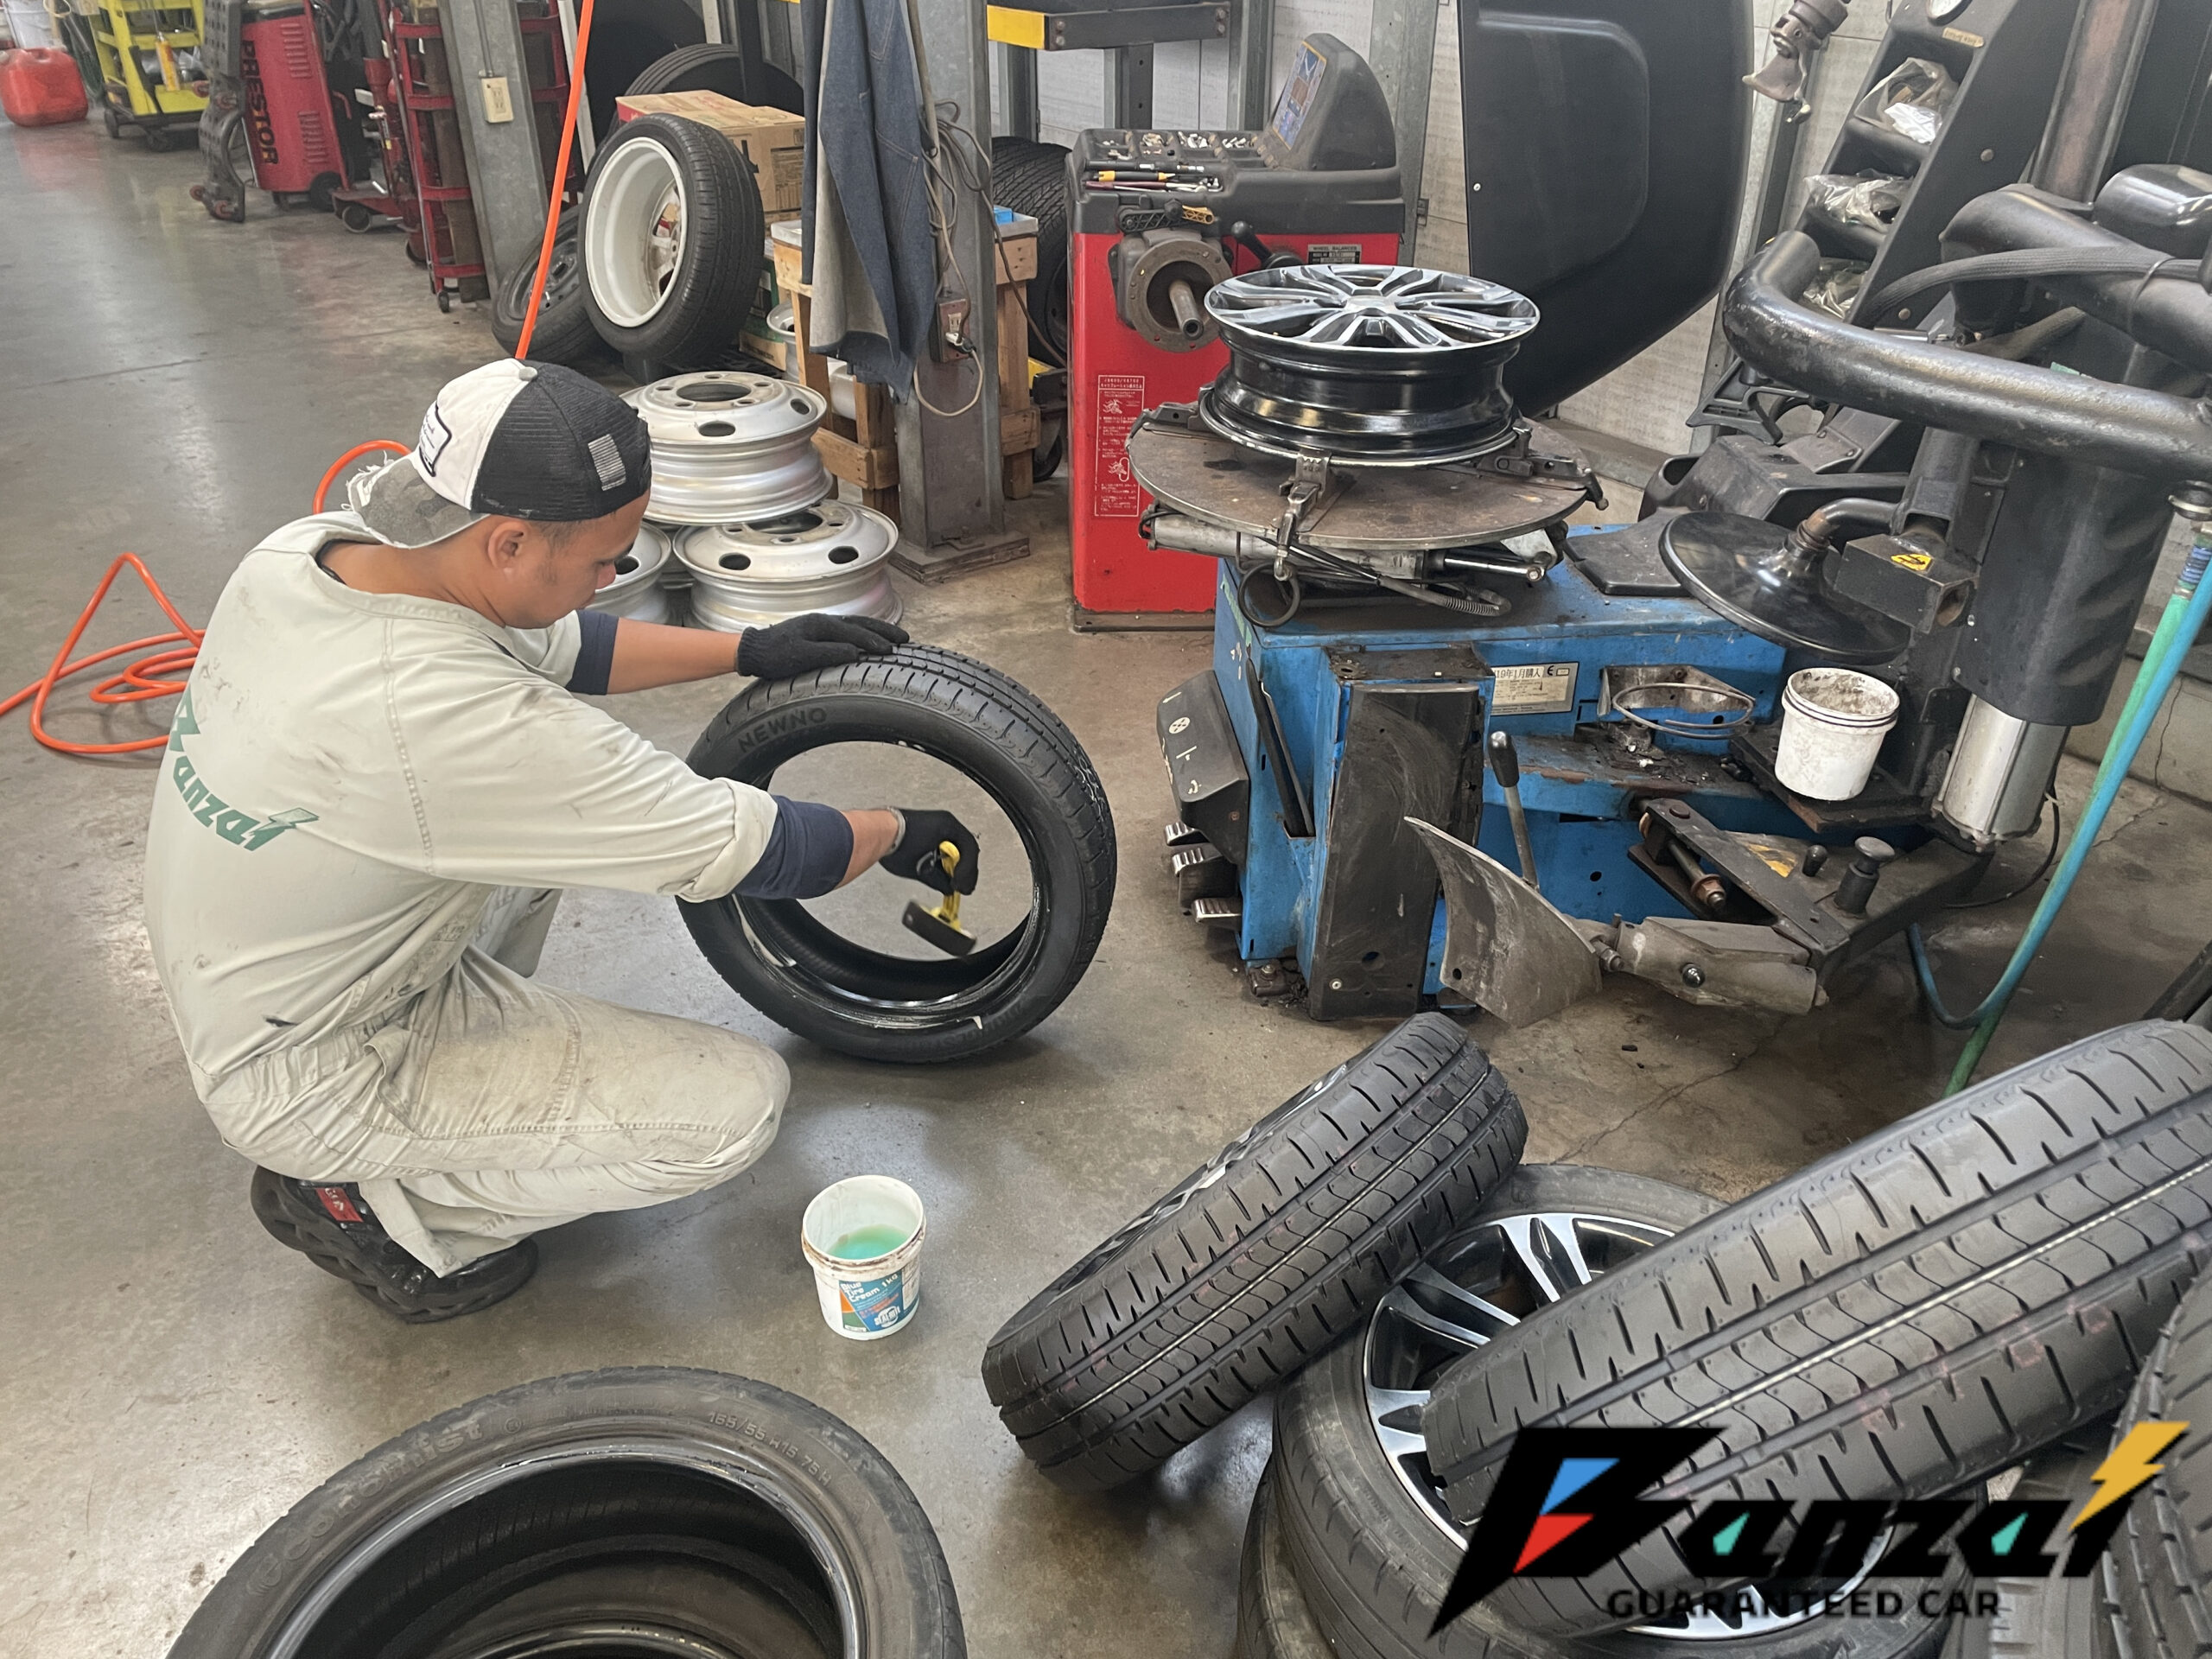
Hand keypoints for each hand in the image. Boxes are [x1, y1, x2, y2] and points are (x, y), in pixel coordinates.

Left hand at [736, 614, 907, 679]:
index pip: (855, 633)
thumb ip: (827, 653)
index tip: (892, 651)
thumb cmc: (772, 656)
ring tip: (894, 638)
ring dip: (877, 631)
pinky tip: (869, 640)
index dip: (875, 642)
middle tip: (905, 639)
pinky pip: (848, 631)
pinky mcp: (817, 633)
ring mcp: (820, 626)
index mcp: (821, 624)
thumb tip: (854, 652)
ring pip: (856, 625)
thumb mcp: (799, 657)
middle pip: (861, 624)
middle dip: (884, 631)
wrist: (752, 651)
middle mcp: (823, 621)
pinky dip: (864, 633)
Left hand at [881, 809, 978, 894]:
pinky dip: (942, 860)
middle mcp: (943, 822)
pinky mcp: (924, 829)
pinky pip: (941, 845)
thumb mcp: (922, 869)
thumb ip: (939, 880)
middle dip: (963, 870)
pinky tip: (937, 871)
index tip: (961, 886)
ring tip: (949, 882)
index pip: (970, 850)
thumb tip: (947, 887)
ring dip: (953, 866)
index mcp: (949, 826)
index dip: (968, 871)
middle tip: (960, 887)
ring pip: (953, 848)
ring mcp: (934, 824)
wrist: (875, 833)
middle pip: (963, 849)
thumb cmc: (897, 843)